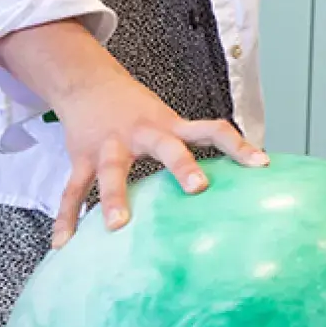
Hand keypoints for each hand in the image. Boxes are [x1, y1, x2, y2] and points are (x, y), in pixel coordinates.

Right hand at [52, 70, 265, 247]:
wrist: (87, 83)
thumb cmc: (137, 111)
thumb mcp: (168, 121)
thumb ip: (192, 147)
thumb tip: (233, 182)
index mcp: (170, 125)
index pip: (212, 130)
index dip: (238, 145)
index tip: (261, 164)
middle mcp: (143, 133)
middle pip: (166, 146)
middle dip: (182, 165)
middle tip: (198, 188)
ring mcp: (110, 145)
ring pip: (111, 170)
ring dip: (114, 197)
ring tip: (116, 226)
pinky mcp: (81, 157)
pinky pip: (73, 190)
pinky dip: (67, 217)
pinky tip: (64, 244)